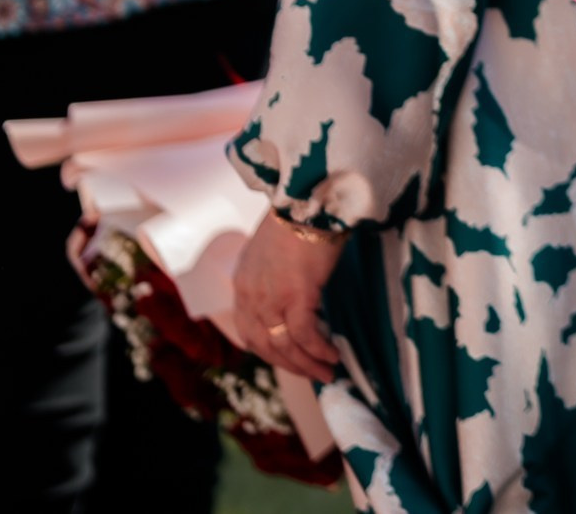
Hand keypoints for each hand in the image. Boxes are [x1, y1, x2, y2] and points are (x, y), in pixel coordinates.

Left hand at [231, 213, 344, 383]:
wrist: (309, 200)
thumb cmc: (298, 217)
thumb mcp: (273, 250)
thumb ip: (273, 274)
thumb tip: (292, 290)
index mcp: (243, 284)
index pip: (249, 331)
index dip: (270, 351)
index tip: (291, 360)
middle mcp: (250, 296)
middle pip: (265, 345)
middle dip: (291, 365)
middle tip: (314, 374)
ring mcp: (271, 298)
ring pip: (284, 346)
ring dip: (307, 364)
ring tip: (328, 372)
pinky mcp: (296, 296)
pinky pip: (304, 335)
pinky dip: (318, 350)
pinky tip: (333, 354)